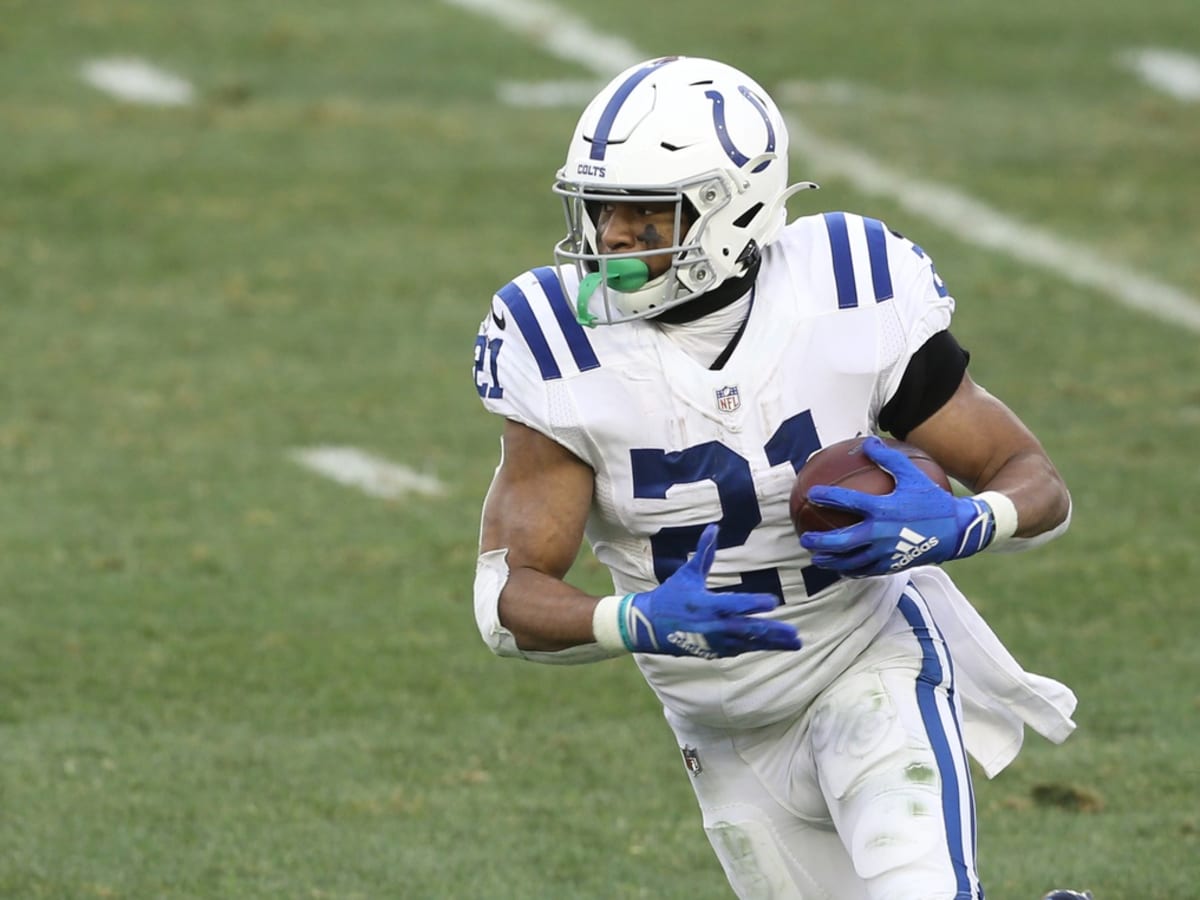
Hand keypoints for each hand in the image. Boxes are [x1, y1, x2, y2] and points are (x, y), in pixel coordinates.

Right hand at [616, 524, 801, 658]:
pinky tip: (774, 645)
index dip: (755, 604)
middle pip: (749, 631)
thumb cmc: (671, 596)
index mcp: (708, 605)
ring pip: (749, 644)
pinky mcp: (714, 651)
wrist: (649, 626)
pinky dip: (757, 647)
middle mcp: (715, 626)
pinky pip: (740, 650)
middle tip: (795, 635)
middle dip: (774, 633)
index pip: (736, 605)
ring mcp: (715, 641)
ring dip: (773, 644)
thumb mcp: (688, 573)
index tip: (774, 602)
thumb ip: (705, 552)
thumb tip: (713, 528)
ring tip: (795, 644)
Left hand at [799, 436, 995, 576]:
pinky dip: (850, 570)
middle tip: (805, 538)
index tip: (811, 494)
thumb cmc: (933, 500)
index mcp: (883, 509)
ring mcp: (886, 553)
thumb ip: (888, 458)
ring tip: (817, 558)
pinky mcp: (893, 565)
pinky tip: (841, 568)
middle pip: (842, 541)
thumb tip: (869, 441)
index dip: (826, 497)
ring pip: (851, 561)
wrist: (958, 530)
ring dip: (831, 561)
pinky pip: (866, 570)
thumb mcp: (912, 475)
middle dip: (820, 542)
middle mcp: (881, 533)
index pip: (848, 502)